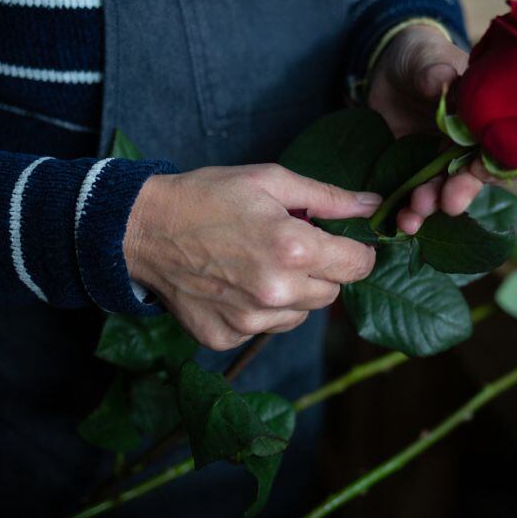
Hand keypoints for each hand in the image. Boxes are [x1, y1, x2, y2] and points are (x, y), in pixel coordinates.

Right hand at [123, 164, 379, 350]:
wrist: (142, 228)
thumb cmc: (207, 197)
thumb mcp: (270, 180)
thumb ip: (328, 197)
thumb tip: (374, 206)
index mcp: (292, 248)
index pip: (358, 266)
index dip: (357, 251)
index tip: (344, 241)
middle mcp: (276, 291)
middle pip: (332, 293)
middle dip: (322, 270)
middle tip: (291, 247)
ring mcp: (248, 320)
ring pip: (300, 315)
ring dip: (293, 293)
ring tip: (259, 263)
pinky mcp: (225, 337)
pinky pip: (264, 328)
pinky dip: (259, 310)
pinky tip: (236, 283)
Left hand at [367, 24, 488, 234]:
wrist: (387, 67)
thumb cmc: (420, 56)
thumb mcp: (427, 58)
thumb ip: (435, 71)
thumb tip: (444, 80)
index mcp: (481, 120)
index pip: (494, 148)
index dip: (488, 164)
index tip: (476, 173)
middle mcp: (466, 146)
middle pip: (469, 177)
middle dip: (458, 193)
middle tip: (445, 204)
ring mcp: (439, 160)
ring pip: (440, 190)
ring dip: (429, 207)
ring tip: (412, 218)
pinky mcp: (413, 169)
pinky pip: (413, 193)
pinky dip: (406, 209)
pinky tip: (398, 222)